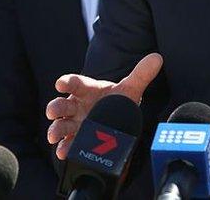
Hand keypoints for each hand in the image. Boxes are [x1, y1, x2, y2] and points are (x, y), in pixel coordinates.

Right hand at [45, 53, 162, 159]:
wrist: (117, 119)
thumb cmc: (117, 100)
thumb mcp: (130, 88)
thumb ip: (141, 74)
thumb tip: (157, 58)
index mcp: (86, 90)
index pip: (75, 83)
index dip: (66, 82)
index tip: (60, 84)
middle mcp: (77, 105)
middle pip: (61, 104)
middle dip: (55, 108)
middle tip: (52, 112)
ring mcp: (75, 122)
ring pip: (61, 124)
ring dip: (55, 130)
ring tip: (54, 137)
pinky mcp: (76, 138)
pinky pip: (67, 143)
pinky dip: (64, 147)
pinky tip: (65, 152)